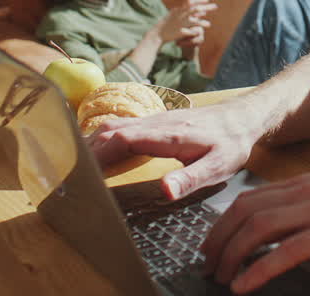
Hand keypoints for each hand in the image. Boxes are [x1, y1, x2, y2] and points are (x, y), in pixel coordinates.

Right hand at [86, 100, 262, 199]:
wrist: (243, 118)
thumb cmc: (232, 143)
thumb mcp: (219, 165)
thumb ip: (191, 178)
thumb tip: (164, 191)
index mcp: (166, 134)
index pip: (122, 139)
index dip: (97, 155)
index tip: (80, 173)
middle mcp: (155, 123)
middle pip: (110, 132)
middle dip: (86, 152)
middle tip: (67, 177)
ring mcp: (153, 121)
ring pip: (113, 127)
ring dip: (92, 145)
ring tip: (73, 169)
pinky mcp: (155, 123)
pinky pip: (122, 128)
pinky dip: (104, 141)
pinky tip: (97, 156)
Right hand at [156, 0, 216, 47]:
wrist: (158, 33)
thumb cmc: (167, 24)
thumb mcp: (174, 15)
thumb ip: (183, 11)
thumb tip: (190, 8)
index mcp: (179, 10)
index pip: (190, 3)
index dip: (199, 0)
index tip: (207, 0)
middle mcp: (180, 14)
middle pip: (195, 9)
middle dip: (206, 7)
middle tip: (215, 6)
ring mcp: (181, 22)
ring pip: (194, 18)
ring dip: (203, 18)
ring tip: (209, 22)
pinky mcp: (181, 30)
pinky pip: (192, 28)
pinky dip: (199, 26)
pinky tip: (206, 26)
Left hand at [201, 174, 309, 292]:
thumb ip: (305, 209)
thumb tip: (272, 230)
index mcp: (306, 183)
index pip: (249, 198)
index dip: (222, 222)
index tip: (211, 245)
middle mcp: (309, 191)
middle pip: (246, 210)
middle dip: (219, 239)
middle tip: (208, 264)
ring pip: (260, 227)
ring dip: (233, 254)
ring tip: (222, 276)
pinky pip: (286, 251)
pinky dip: (259, 269)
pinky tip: (247, 284)